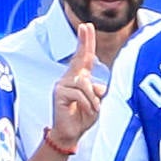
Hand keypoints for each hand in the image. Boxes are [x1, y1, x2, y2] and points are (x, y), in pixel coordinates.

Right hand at [49, 22, 103, 148]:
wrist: (71, 133)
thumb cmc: (83, 117)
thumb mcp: (97, 102)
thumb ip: (99, 91)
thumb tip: (101, 86)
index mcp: (79, 78)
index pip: (83, 57)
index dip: (85, 42)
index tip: (87, 27)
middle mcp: (69, 78)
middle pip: (80, 59)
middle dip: (85, 42)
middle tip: (87, 26)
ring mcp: (62, 85)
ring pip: (84, 82)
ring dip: (93, 98)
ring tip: (94, 109)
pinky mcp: (59, 94)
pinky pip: (79, 93)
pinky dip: (88, 104)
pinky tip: (87, 111)